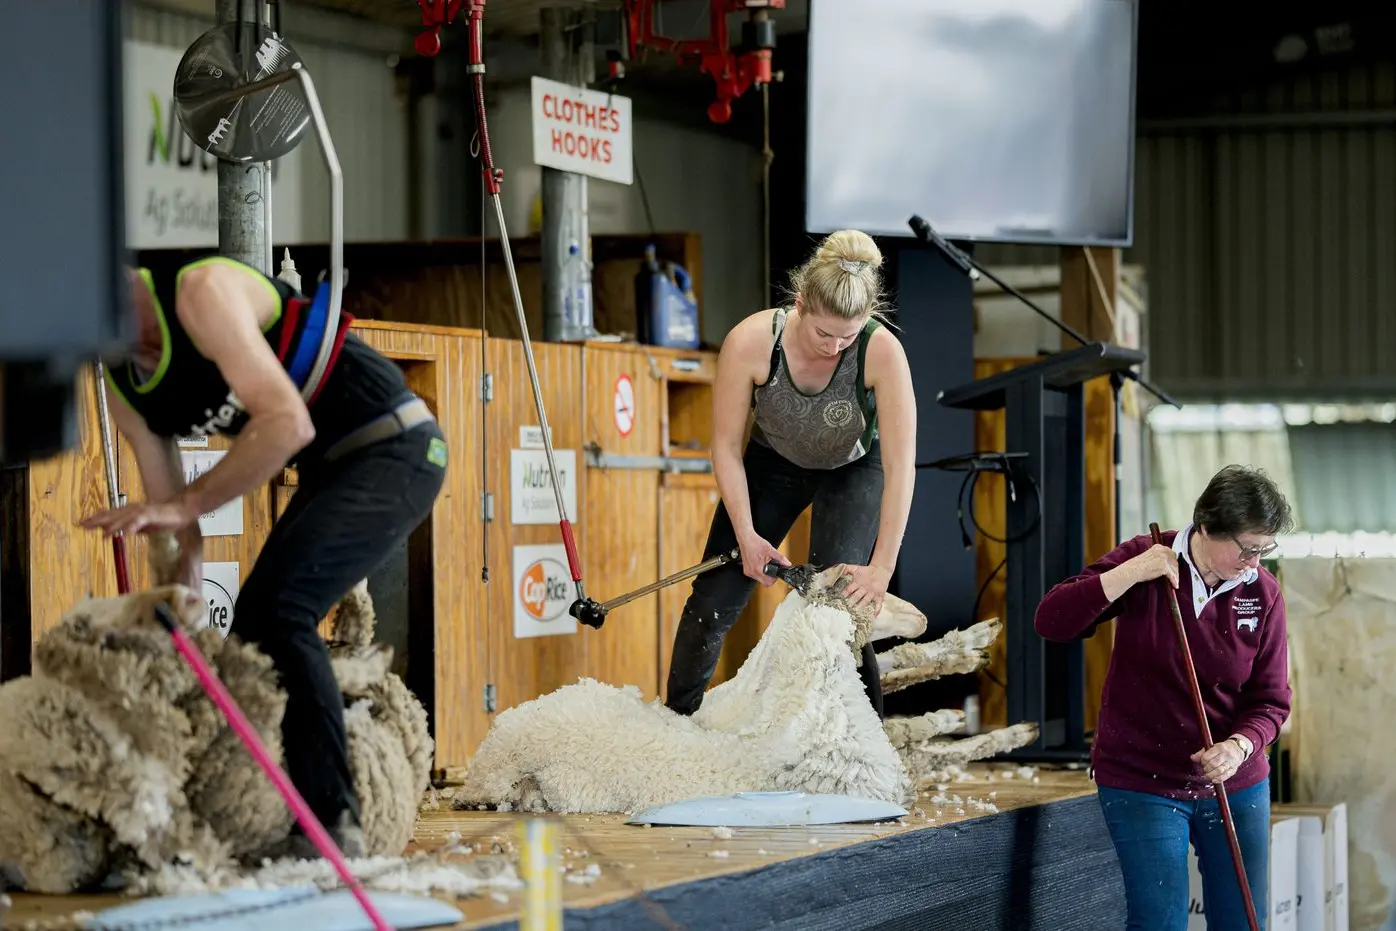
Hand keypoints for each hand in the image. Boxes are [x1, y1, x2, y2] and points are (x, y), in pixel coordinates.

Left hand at [78, 499, 198, 537]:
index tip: (81, 524)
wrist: (181, 510)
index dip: (95, 519)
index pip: (109, 515)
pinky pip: (139, 522)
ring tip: (102, 534)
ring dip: (112, 526)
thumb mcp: (143, 525)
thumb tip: (117, 532)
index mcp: (129, 512)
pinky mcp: (151, 515)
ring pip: (123, 518)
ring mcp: (141, 511)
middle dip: (96, 520)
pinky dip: (131, 527)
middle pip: (111, 515)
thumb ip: (130, 528)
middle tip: (82, 525)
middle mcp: (132, 509)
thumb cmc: (163, 518)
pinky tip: (124, 534)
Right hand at [738, 531, 788, 585]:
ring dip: (764, 574)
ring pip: (759, 579)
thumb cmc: (755, 543)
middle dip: (770, 577)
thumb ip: (780, 558)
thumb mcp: (770, 550)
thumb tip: (787, 564)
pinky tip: (759, 563)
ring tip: (764, 564)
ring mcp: (748, 572)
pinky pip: (755, 575)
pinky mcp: (746, 570)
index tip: (775, 573)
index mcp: (757, 569)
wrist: (746, 539)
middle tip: (771, 568)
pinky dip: (759, 571)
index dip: (774, 579)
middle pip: (764, 582)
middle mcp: (751, 572)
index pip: (768, 583)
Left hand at [835, 563, 890, 613]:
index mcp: (857, 582)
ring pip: (866, 601)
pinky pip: (878, 604)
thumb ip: (846, 569)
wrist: (881, 570)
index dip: (843, 594)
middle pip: (856, 596)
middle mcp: (865, 588)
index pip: (849, 589)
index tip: (838, 600)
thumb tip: (836, 570)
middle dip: (850, 603)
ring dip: (861, 607)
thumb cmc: (866, 571)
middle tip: (845, 610)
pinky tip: (873, 616)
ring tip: (856, 614)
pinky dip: (876, 610)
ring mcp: (872, 593)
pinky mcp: (880, 596)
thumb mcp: (855, 568)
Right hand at [1127, 543, 1179, 588]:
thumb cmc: (1137, 565)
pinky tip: (1175, 585)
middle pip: (1174, 560)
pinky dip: (1174, 581)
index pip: (1170, 553)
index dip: (1172, 561)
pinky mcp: (1164, 567)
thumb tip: (1165, 564)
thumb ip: (1157, 557)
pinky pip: (1172, 575)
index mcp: (1158, 547)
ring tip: (1175, 582)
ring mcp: (1164, 558)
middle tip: (1175, 575)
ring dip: (1175, 576)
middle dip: (1175, 568)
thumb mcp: (1149, 556)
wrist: (1133, 570)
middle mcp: (1162, 550)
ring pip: (1174, 568)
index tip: (1173, 567)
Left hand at [1191, 739, 1245, 784]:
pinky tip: (1214, 780)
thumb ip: (1202, 753)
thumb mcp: (1212, 747)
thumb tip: (1192, 757)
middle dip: (1206, 768)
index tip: (1202, 762)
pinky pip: (1226, 776)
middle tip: (1205, 769)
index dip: (1202, 761)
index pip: (1207, 756)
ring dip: (1211, 775)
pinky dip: (1219, 779)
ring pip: (1219, 771)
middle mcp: (1226, 755)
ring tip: (1207, 775)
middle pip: (1213, 764)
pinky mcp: (1234, 769)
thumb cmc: (1221, 749)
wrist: (1238, 749)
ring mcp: (1231, 762)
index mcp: (1219, 748)